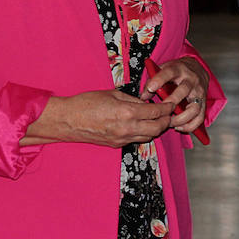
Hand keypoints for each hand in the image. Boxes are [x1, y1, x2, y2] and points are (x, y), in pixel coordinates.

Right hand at [24, 90, 174, 147]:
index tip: (172, 103)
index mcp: (127, 112)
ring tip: (157, 119)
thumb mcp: (113, 94)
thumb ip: (132, 99)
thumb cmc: (86, 103)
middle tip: (169, 113)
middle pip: (158, 128)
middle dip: (166, 120)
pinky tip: (141, 125)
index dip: (167, 108)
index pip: (157, 112)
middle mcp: (127, 128)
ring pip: (148, 136)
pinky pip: (135, 140)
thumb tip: (146, 102)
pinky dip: (142, 133)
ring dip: (156, 128)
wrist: (67, 121)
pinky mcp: (116, 145)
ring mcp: (121, 139)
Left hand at [143, 56, 210, 134]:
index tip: (151, 88)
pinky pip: (200, 117)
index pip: (169, 73)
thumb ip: (152, 81)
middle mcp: (191, 80)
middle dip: (171, 103)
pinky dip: (190, 125)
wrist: (197, 68)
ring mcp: (199, 92)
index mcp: (178, 69)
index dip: (159, 80)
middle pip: (183, 91)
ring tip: (169, 123)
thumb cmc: (177, 71)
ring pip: (194, 108)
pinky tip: (179, 127)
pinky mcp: (204, 102)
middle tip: (160, 112)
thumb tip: (144, 96)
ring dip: (181, 118)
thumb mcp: (164, 69)